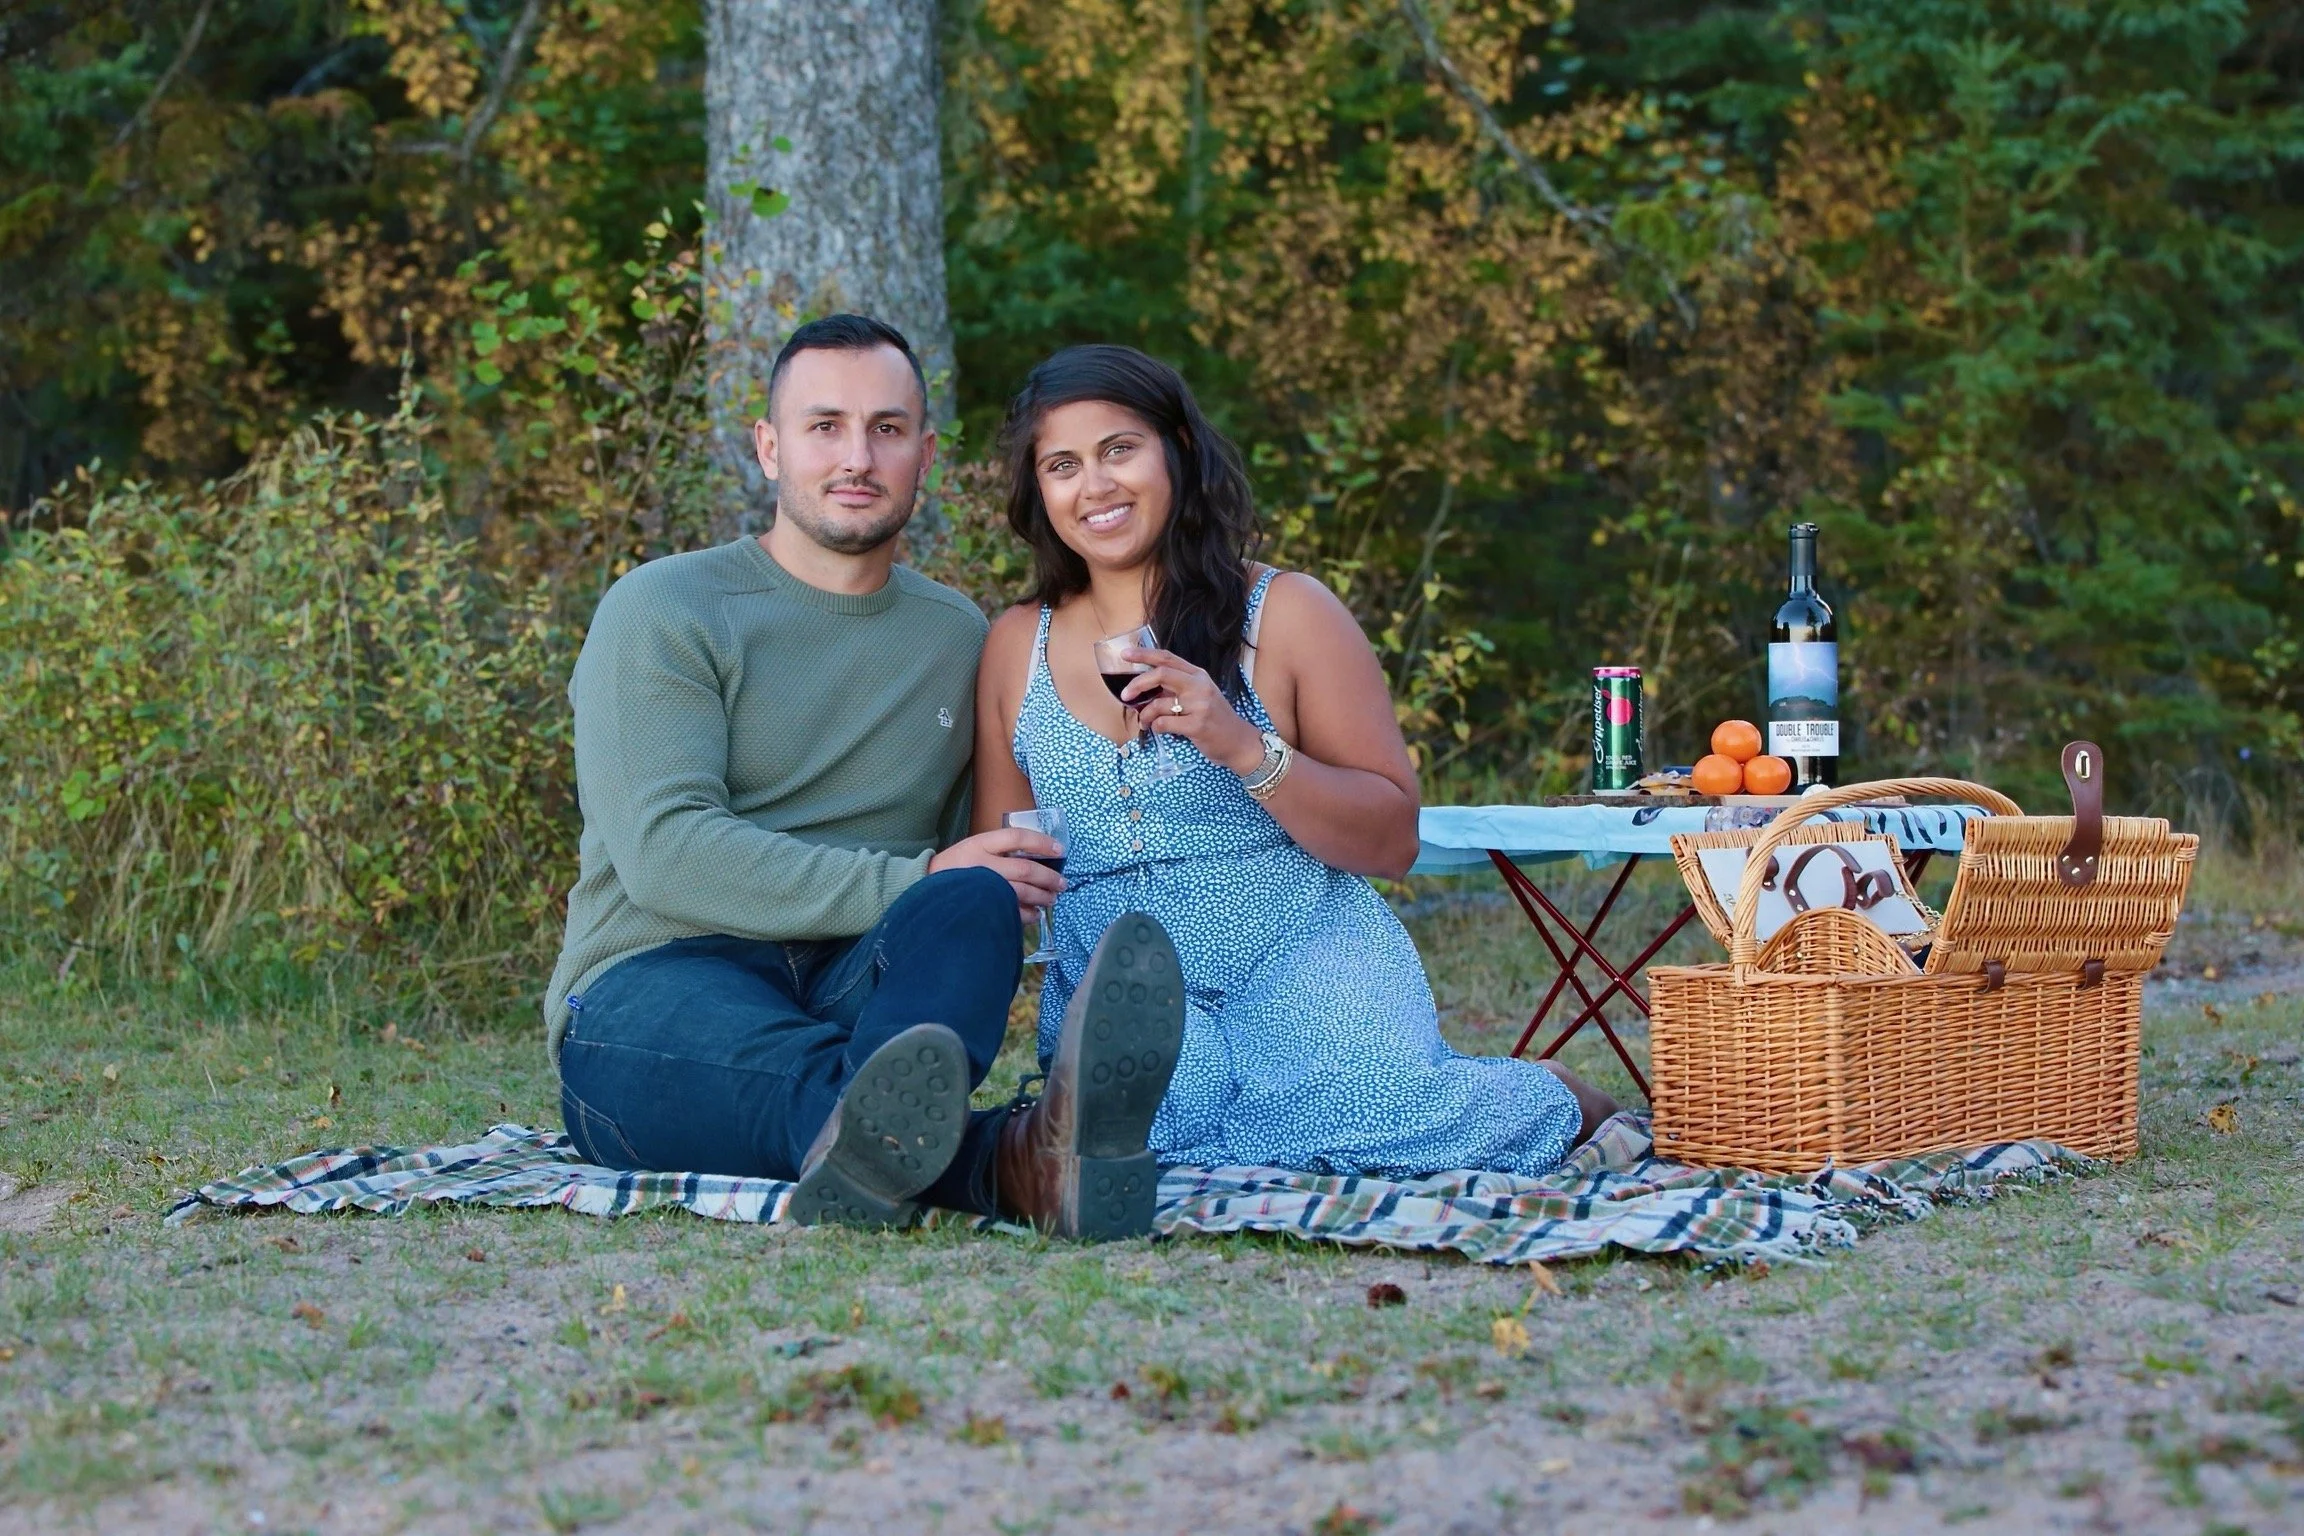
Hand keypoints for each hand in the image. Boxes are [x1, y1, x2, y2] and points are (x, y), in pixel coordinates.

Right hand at [930, 827, 1065, 919]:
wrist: (921, 888)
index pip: (1017, 838)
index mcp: (979, 844)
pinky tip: (1034, 914)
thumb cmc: (953, 868)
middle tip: (1062, 883)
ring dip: (1041, 896)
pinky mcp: (979, 908)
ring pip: (1021, 892)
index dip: (1042, 842)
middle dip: (1048, 877)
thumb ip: (999, 850)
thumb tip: (1037, 858)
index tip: (1060, 849)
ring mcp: (980, 888)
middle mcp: (981, 864)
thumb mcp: (972, 848)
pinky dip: (1026, 914)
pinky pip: (1010, 912)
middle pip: (1025, 869)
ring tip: (1051, 899)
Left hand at [1119, 645, 1264, 773]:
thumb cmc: (1214, 719)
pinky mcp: (1197, 726)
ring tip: (1145, 723)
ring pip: (1158, 704)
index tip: (1125, 654)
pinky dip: (1156, 728)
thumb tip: (1144, 686)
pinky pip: (1164, 724)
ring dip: (1145, 715)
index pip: (1167, 658)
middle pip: (1161, 674)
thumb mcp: (1200, 695)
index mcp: (1198, 675)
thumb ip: (1177, 687)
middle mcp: (1199, 686)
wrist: (1238, 741)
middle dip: (1138, 683)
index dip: (1144, 654)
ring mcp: (1200, 705)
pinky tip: (1160, 730)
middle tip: (1125, 695)